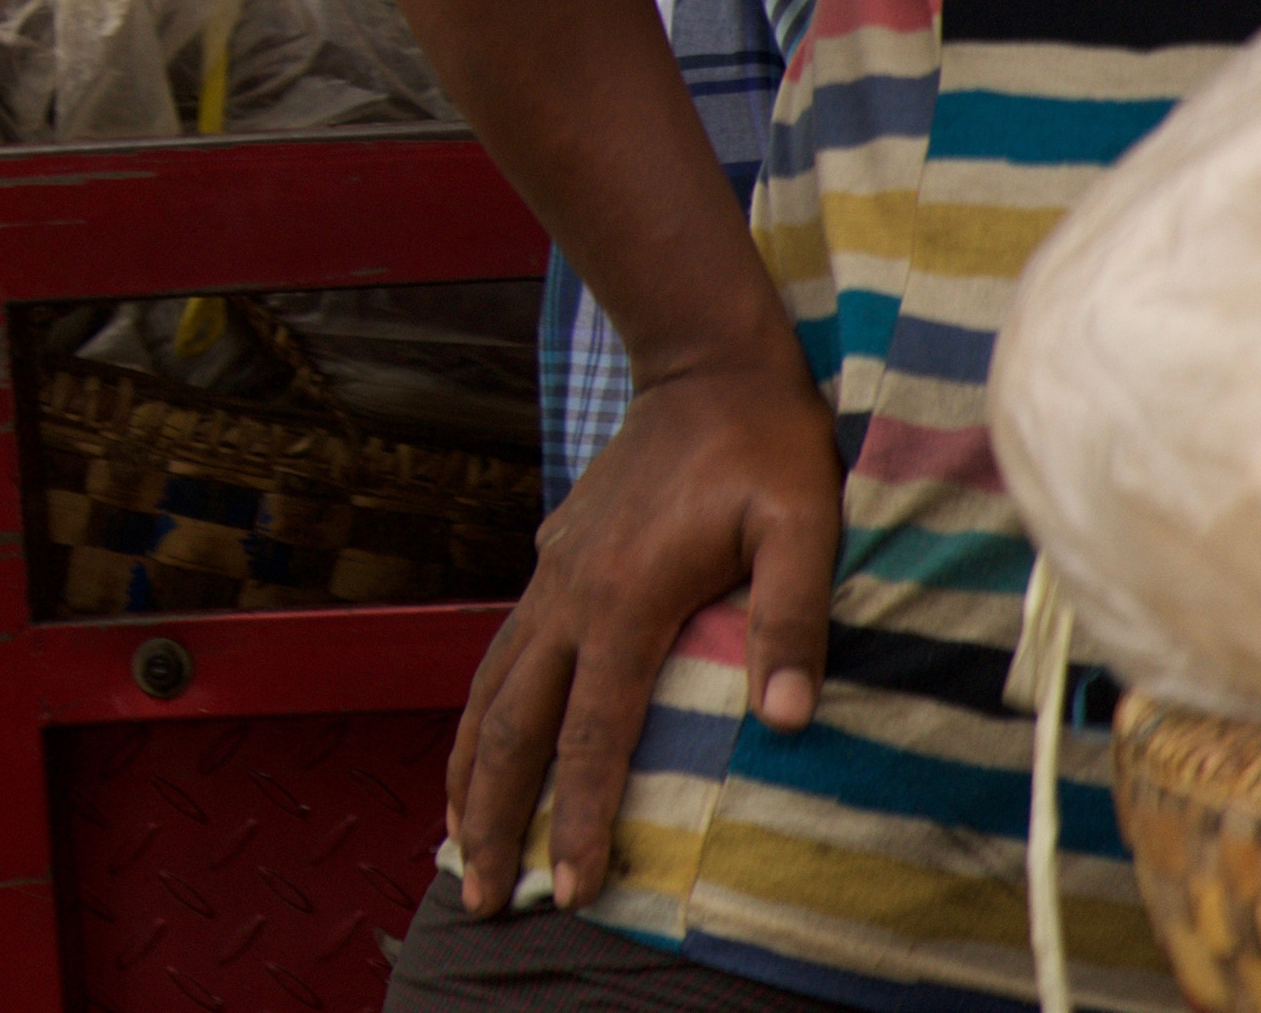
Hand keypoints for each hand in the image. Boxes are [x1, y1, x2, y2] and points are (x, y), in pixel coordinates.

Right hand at [451, 353, 843, 916]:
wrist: (704, 364)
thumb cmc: (767, 445)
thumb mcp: (803, 525)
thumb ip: (792, 618)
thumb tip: (790, 719)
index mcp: (625, 600)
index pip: (594, 735)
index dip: (580, 818)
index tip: (574, 889)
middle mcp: (569, 597)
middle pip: (510, 726)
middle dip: (491, 817)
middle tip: (484, 897)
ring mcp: (551, 577)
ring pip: (488, 691)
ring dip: (467, 771)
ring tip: (457, 841)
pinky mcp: (552, 560)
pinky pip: (501, 655)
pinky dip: (479, 714)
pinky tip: (481, 744)